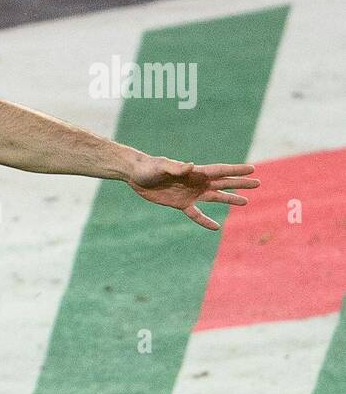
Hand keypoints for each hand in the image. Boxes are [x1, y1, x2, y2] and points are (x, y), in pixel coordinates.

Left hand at [127, 156, 258, 230]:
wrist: (136, 175)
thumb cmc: (149, 167)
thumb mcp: (161, 167)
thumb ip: (177, 168)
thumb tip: (191, 167)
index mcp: (195, 172)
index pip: (220, 171)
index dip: (236, 170)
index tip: (253, 169)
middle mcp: (196, 183)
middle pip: (223, 183)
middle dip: (240, 183)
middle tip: (258, 183)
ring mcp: (190, 194)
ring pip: (215, 198)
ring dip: (229, 199)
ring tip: (245, 202)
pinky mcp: (180, 204)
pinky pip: (196, 214)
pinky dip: (205, 221)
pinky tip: (215, 227)